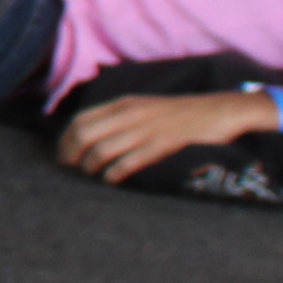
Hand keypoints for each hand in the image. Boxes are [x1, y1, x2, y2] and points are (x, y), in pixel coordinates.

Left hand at [54, 87, 270, 184]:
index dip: (66, 139)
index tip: (62, 154)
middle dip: (71, 154)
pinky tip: (111, 180)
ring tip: (90, 175)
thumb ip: (121, 117)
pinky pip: (129, 161)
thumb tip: (94, 135)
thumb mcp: (145, 107)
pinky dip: (115, 172)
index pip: (81, 119)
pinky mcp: (162, 145)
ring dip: (91, 166)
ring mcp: (146, 129)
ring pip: (103, 149)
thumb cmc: (180, 113)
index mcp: (124, 103)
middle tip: (69, 169)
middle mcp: (130, 114)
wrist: (220, 110)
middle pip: (85, 134)